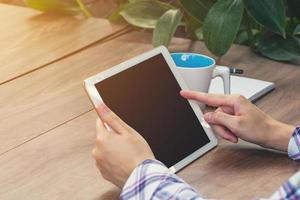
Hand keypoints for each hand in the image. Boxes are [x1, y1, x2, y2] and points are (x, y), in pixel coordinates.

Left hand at [92, 103, 154, 187]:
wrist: (143, 177)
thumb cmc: (138, 154)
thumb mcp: (128, 131)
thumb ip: (111, 118)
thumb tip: (99, 105)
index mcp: (102, 138)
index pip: (100, 123)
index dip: (110, 124)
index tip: (118, 128)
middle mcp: (97, 151)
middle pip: (103, 138)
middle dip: (113, 138)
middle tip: (127, 143)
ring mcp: (99, 163)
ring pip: (105, 150)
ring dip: (113, 150)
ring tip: (127, 154)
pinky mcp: (103, 173)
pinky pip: (107, 162)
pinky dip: (114, 161)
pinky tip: (125, 163)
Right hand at [180, 90, 294, 151]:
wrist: (271, 135)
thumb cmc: (260, 128)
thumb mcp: (236, 125)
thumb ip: (218, 119)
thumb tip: (206, 116)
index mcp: (233, 100)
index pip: (209, 97)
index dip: (194, 95)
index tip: (184, 93)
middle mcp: (232, 103)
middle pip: (213, 113)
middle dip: (218, 126)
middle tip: (228, 134)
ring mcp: (233, 110)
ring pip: (217, 120)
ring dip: (224, 130)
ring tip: (234, 136)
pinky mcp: (234, 116)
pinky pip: (223, 123)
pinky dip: (227, 131)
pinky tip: (235, 135)